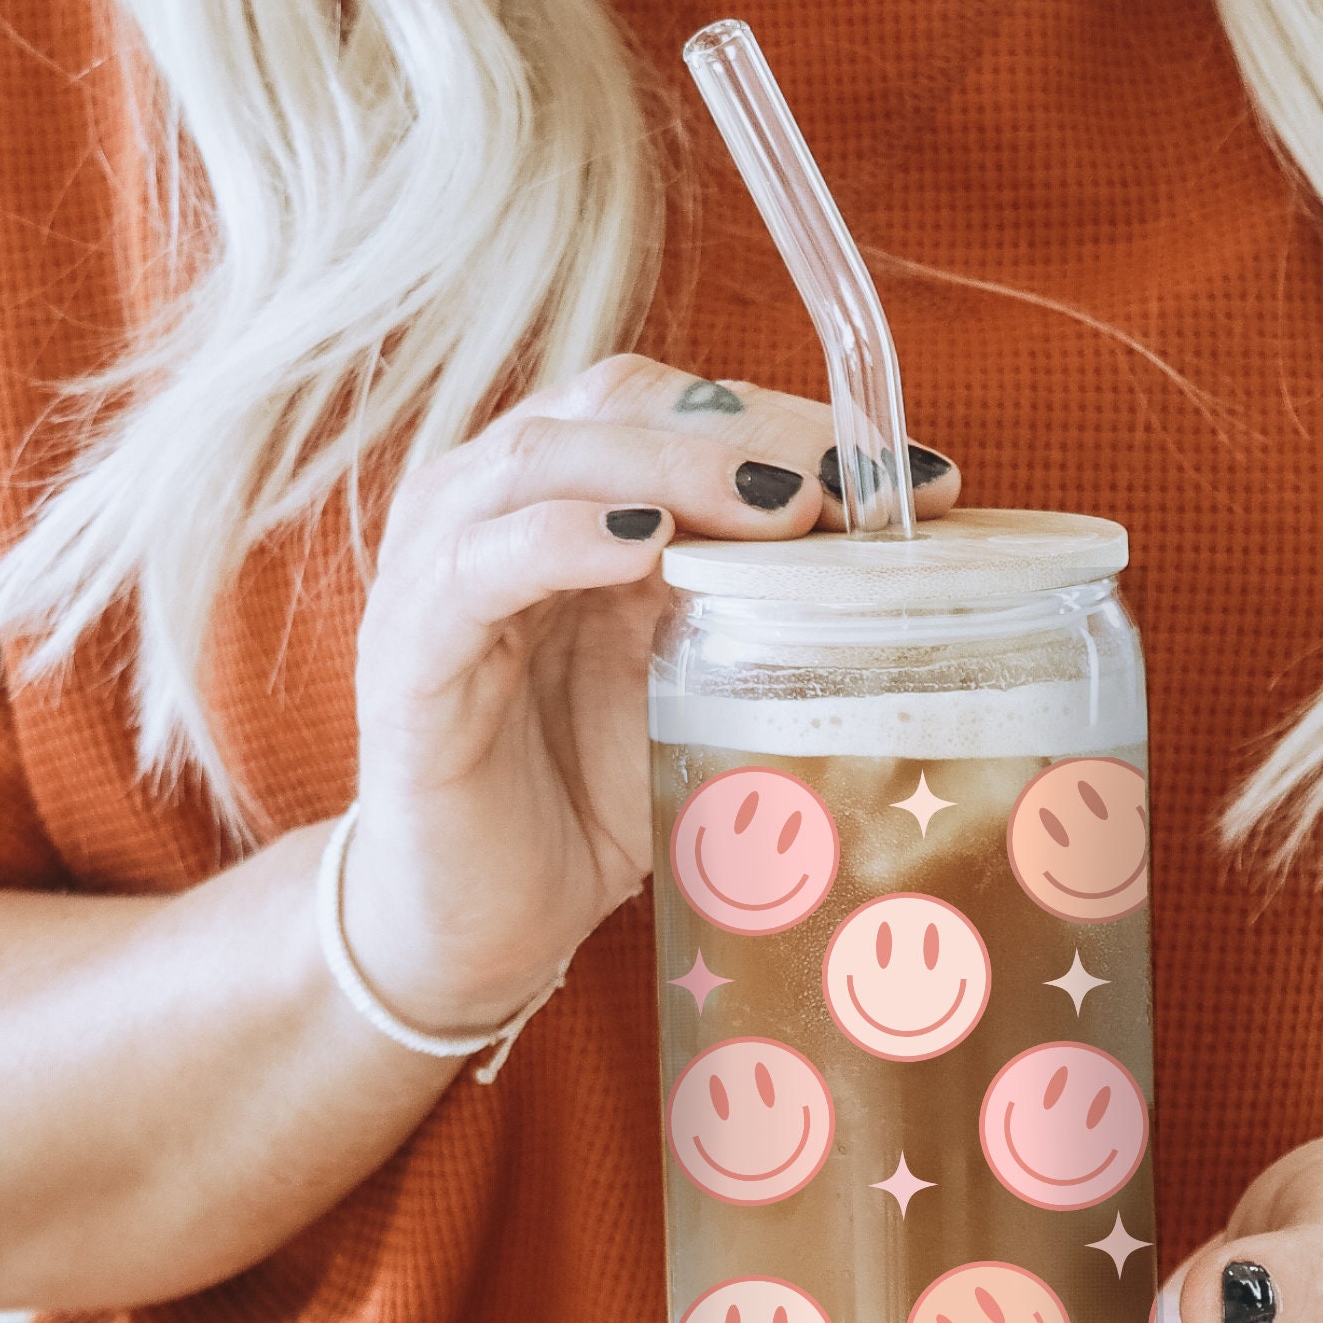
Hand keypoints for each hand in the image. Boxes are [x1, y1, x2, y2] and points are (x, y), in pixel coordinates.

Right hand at [339, 354, 958, 1037]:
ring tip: (780, 507)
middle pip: (619, 404)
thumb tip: (917, 553)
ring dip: (674, 468)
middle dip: (749, 433)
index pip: (678, 402)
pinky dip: (565, 535)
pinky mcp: (406, 650)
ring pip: (547, 456)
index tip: (912, 477)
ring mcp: (437, 563)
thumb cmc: (594, 780)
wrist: (482, 920)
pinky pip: (480, 562)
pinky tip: (643, 543)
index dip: (794, 420)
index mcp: (571, 487)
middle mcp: (497, 499)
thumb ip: (771, 600)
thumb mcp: (705, 673)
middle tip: (855, 486)